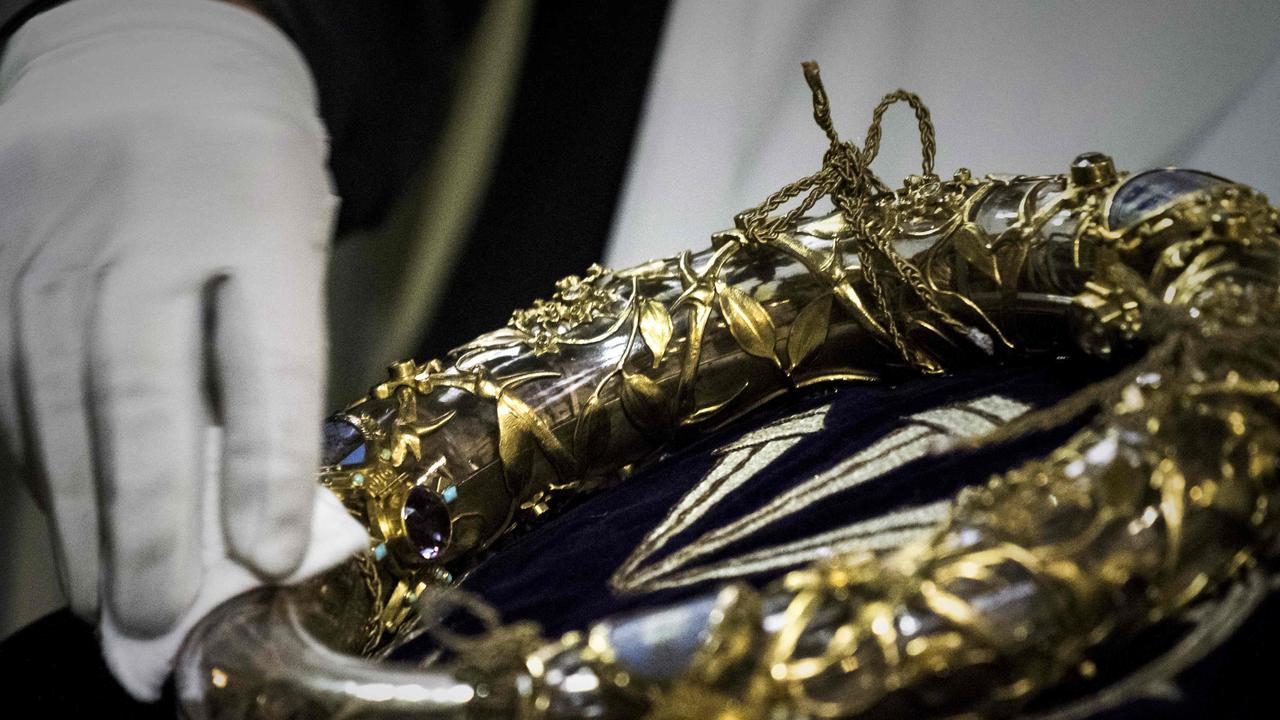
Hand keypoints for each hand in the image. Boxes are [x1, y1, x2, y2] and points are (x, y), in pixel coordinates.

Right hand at [0, 0, 344, 635]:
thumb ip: (272, 348)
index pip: (266, 360)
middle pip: (141, 394)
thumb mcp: (292, 237)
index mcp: (256, 215)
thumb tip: (255, 492)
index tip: (270, 558)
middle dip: (152, 517)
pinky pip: (8, 378)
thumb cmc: (244, 174)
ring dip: (83, 512)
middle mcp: (143, 230)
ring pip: (59, 400)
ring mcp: (51, 241)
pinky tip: (64, 520)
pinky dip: (38, 459)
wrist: (145, 65)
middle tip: (163, 613)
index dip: (267, 467)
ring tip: (111, 597)